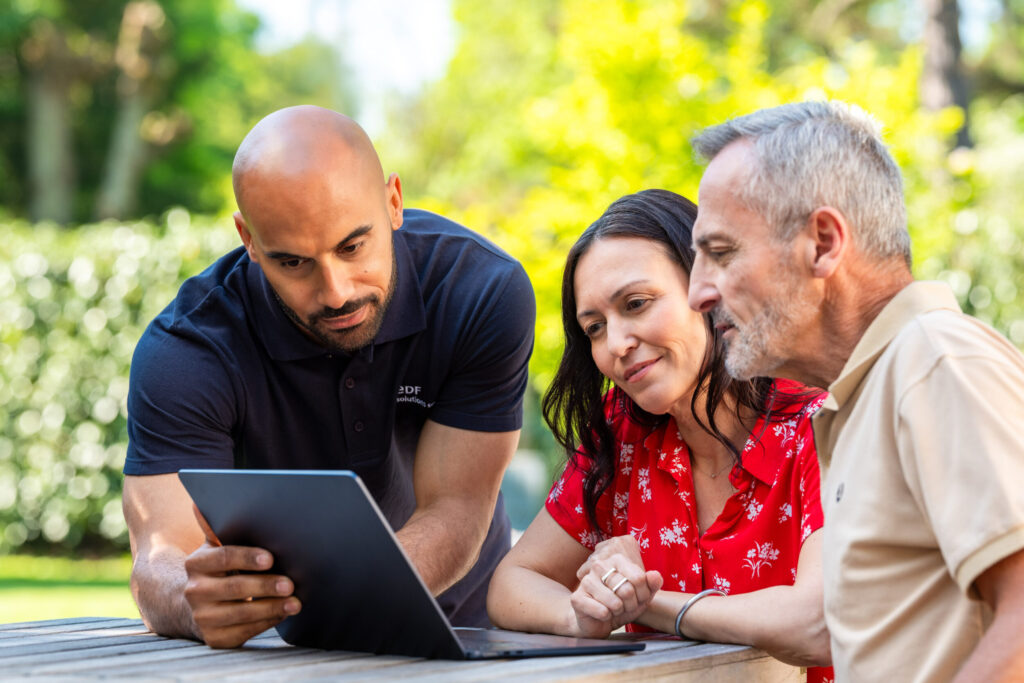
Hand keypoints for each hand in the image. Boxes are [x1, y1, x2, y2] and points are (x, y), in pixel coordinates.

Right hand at [183, 506, 300, 647]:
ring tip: (295, 601)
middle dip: (265, 585)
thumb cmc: (217, 569)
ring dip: (272, 607)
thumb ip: (216, 528)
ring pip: (242, 613)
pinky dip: (267, 622)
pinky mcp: (214, 639)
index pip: (223, 557)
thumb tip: (201, 502)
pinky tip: (283, 613)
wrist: (193, 604)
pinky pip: (244, 631)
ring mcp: (202, 617)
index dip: (248, 557)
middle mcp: (195, 591)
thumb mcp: (214, 548)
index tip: (271, 558)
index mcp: (196, 563)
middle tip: (290, 583)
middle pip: (235, 587)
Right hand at [567, 535, 661, 638]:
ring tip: (614, 609)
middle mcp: (599, 566)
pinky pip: (603, 611)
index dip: (643, 594)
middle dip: (631, 604)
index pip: (639, 578)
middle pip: (628, 590)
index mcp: (616, 559)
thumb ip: (652, 584)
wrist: (598, 621)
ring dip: (619, 611)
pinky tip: (603, 615)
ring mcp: (586, 581)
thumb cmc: (622, 605)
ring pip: (615, 602)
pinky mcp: (577, 598)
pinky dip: (607, 617)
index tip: (638, 598)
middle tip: (625, 606)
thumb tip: (655, 575)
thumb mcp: (642, 595)